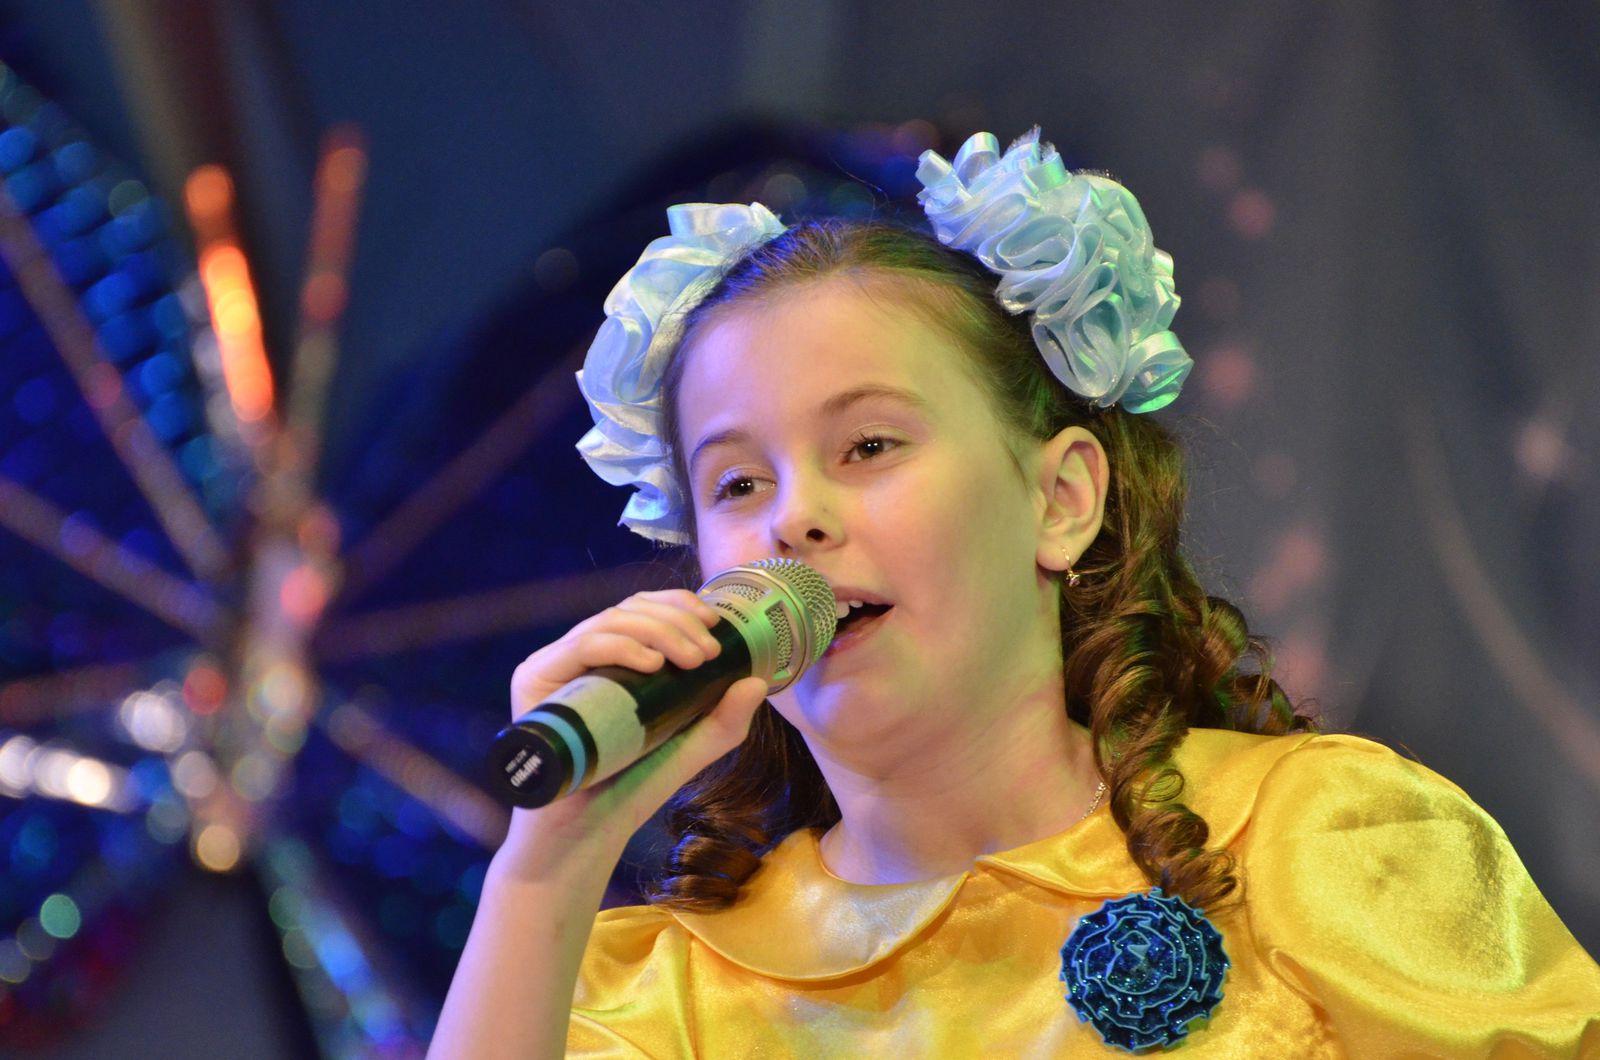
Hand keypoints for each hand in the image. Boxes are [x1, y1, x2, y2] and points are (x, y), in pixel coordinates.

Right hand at [496, 590, 768, 874]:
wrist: (588, 834)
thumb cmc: (633, 788)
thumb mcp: (691, 747)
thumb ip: (724, 720)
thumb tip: (758, 681)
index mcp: (609, 659)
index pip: (642, 609)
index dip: (679, 605)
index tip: (716, 625)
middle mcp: (577, 655)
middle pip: (628, 609)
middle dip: (677, 621)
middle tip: (709, 653)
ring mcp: (554, 666)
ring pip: (609, 621)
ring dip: (659, 631)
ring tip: (694, 660)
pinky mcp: (534, 681)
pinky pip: (581, 646)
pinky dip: (622, 645)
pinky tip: (653, 663)